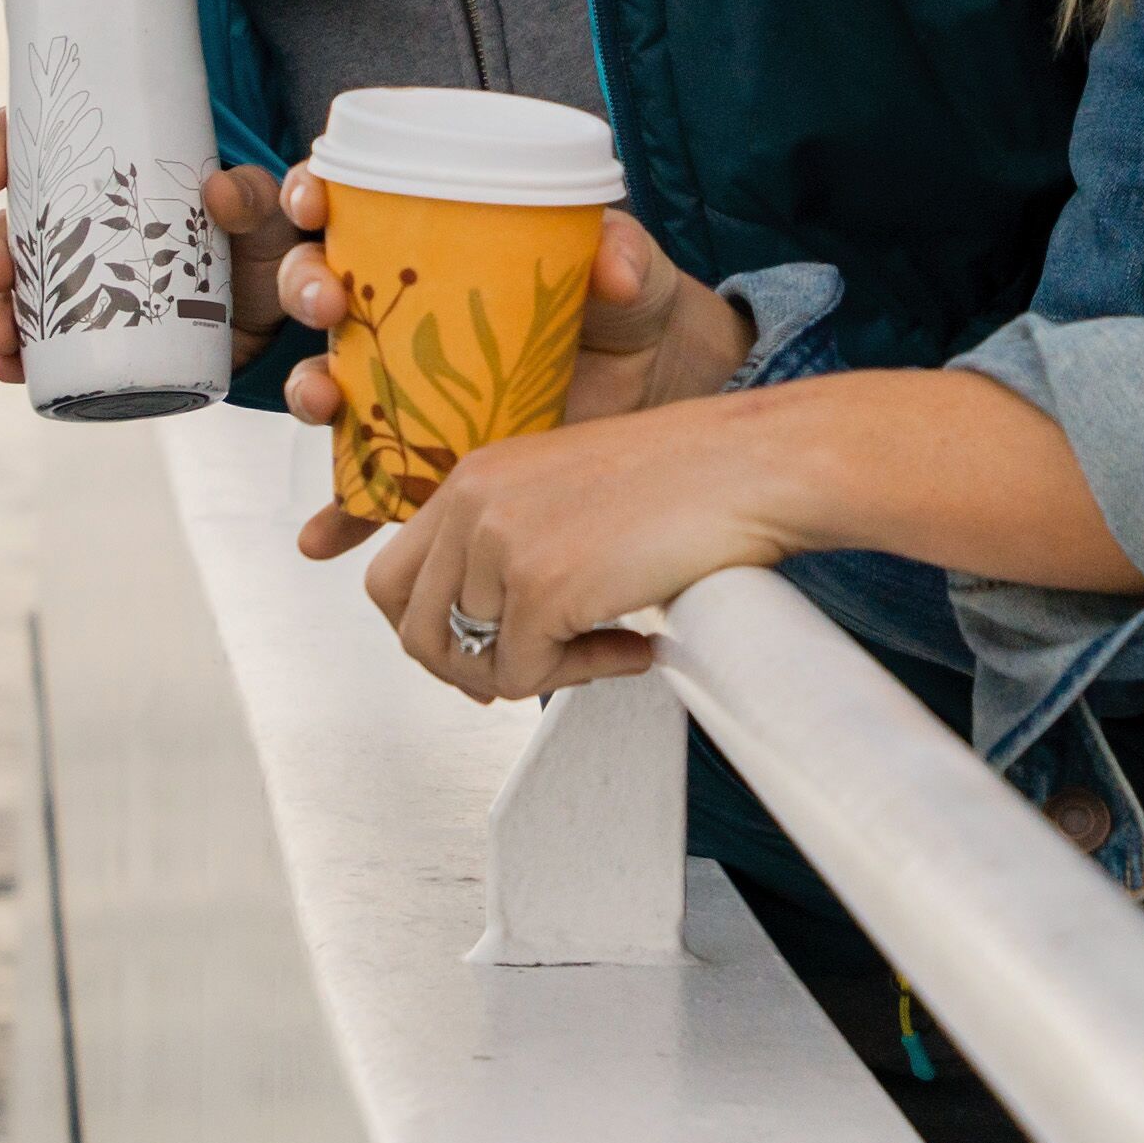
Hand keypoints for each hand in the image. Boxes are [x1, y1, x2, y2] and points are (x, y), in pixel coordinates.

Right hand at [0, 108, 286, 390]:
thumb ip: (252, 194)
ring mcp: (86, 281)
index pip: (39, 142)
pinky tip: (10, 368)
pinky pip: (41, 344)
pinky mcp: (96, 335)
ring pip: (19, 287)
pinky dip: (18, 357)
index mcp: (110, 170)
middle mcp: (84, 222)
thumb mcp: (266, 209)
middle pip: (13, 222)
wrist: (282, 320)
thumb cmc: (265, 243)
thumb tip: (216, 190)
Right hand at [277, 174, 748, 556]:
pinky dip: (338, 514)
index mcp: (437, 243)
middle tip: (330, 303)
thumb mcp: (633, 274)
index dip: (312, 195)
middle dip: (303, 288)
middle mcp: (404, 314)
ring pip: (329, 383)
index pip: (352, 205)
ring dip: (310, 391)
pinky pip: (365, 488)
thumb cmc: (633, 309)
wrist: (661, 390)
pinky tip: (321, 537)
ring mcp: (405, 389)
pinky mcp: (421, 458)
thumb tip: (614, 268)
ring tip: (326, 403)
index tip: (312, 200)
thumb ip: (626, 257)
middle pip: (322, 289)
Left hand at [356, 401, 797, 699]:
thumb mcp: (565, 490)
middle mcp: (473, 504)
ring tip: (605, 649)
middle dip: (468, 671)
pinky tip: (635, 647)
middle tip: (532, 674)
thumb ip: (513, 541)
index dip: (430, 632)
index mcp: (473, 476)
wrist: (750, 464)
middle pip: (415, 631)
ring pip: (475, 663)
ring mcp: (501, 544)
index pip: (393, 579)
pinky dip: (582, 677)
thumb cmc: (684, 478)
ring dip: (540, 675)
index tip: (478, 655)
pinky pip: (526, 677)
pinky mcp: (541, 587)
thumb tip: (484, 634)